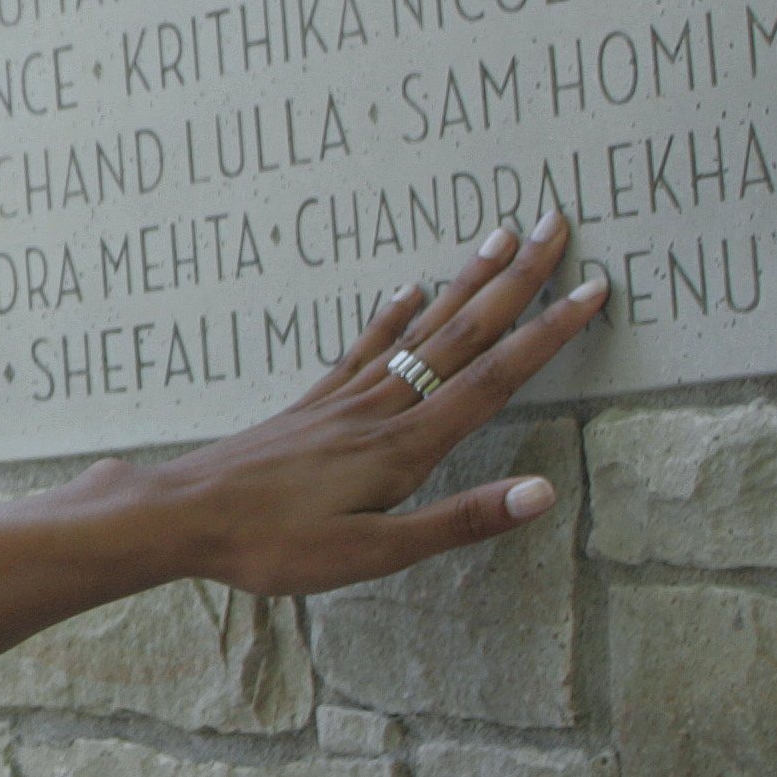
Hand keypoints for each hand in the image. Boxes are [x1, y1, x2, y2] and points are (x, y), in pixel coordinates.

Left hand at [132, 215, 608, 596]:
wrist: (182, 516)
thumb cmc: (273, 545)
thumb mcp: (373, 553)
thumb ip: (458, 521)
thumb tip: (544, 494)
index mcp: (405, 445)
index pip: (494, 378)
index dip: (549, 333)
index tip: (594, 288)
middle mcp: (380, 408)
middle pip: (463, 333)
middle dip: (517, 281)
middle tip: (557, 224)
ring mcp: (342, 401)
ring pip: (419, 330)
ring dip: (464, 283)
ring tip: (499, 237)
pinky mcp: (311, 407)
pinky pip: (361, 348)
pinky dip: (390, 316)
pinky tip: (405, 290)